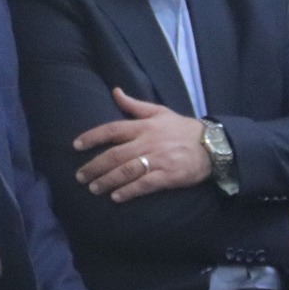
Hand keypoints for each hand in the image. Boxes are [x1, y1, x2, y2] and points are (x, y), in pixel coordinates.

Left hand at [72, 88, 210, 200]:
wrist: (212, 145)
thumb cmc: (183, 129)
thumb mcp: (160, 112)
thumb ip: (134, 105)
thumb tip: (115, 91)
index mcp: (144, 126)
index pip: (112, 130)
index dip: (92, 137)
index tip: (76, 146)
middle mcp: (148, 142)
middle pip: (114, 155)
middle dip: (94, 166)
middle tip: (80, 176)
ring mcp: (158, 160)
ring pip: (126, 171)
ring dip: (107, 181)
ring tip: (93, 188)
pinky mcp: (168, 176)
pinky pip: (144, 185)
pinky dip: (128, 191)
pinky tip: (116, 197)